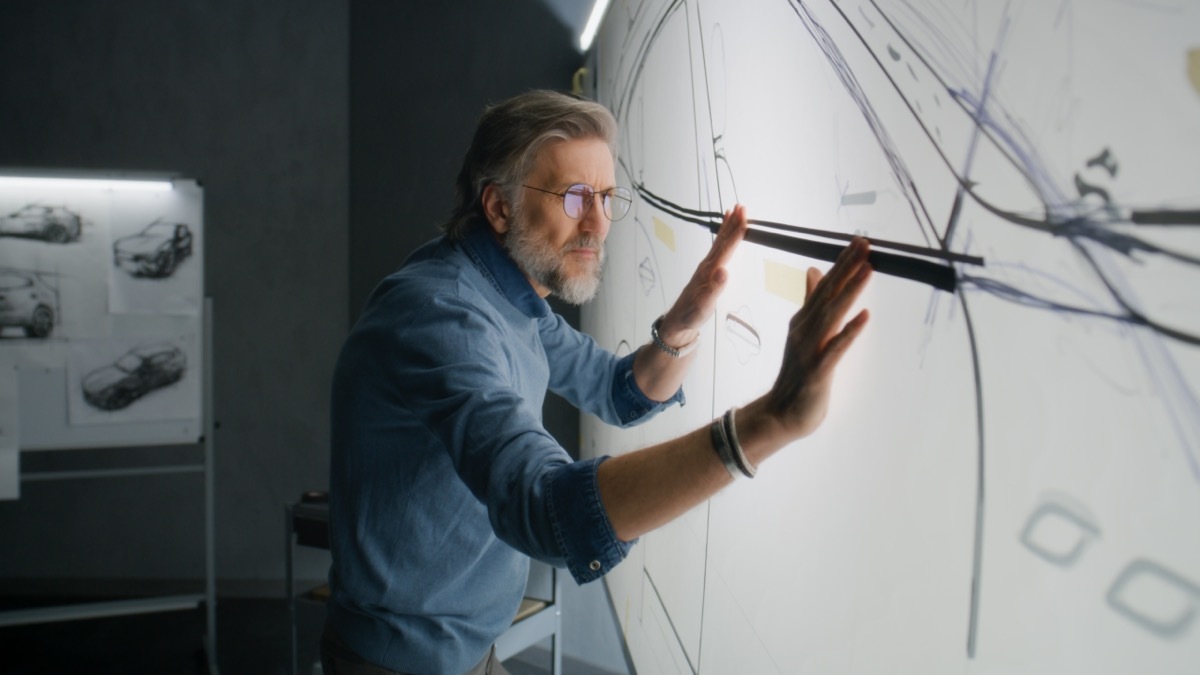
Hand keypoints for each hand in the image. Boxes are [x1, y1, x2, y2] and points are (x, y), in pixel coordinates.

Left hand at [658, 204, 748, 344]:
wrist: (679, 320)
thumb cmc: (692, 313)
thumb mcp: (705, 304)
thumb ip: (715, 288)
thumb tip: (724, 271)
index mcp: (710, 270)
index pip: (726, 248)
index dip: (736, 232)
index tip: (744, 216)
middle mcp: (708, 265)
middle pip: (723, 240)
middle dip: (733, 223)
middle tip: (742, 206)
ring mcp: (707, 266)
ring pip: (720, 242)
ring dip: (728, 227)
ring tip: (734, 211)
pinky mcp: (707, 271)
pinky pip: (717, 249)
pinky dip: (722, 238)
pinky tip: (725, 235)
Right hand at [764, 236, 871, 438]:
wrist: (781, 414)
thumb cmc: (798, 375)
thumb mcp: (804, 334)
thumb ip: (810, 302)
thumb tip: (814, 271)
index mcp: (802, 321)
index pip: (824, 286)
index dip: (842, 264)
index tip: (858, 242)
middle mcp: (804, 331)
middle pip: (828, 295)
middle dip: (847, 268)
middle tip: (865, 244)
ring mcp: (809, 350)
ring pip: (832, 316)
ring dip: (850, 292)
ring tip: (867, 270)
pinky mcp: (818, 371)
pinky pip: (835, 349)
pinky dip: (849, 332)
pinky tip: (865, 316)